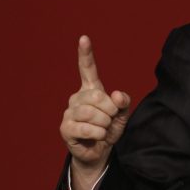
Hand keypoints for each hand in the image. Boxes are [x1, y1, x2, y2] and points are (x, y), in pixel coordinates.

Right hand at [60, 36, 130, 189]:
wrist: (100, 151)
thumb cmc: (109, 128)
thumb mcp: (122, 114)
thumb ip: (124, 102)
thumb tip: (116, 94)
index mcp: (91, 89)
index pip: (87, 68)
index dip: (86, 54)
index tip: (84, 38)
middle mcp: (77, 97)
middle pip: (97, 96)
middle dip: (110, 109)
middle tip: (110, 118)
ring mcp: (70, 112)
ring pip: (92, 113)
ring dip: (104, 123)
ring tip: (103, 128)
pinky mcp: (65, 127)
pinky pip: (85, 127)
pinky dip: (97, 133)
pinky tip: (97, 136)